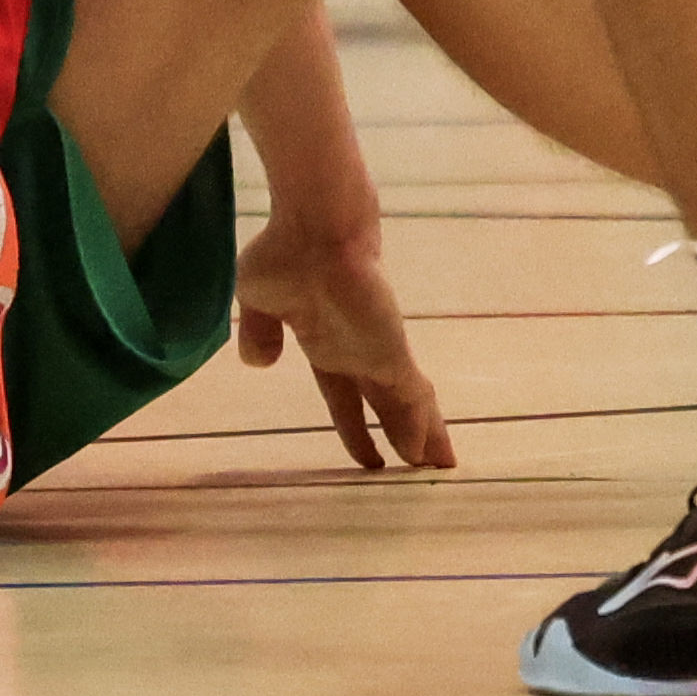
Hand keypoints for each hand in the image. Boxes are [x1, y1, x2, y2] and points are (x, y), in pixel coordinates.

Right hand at [234, 219, 456, 470]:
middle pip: (388, 406)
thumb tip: (257, 364)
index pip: (346, 398)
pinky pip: (411, 398)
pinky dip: (419, 426)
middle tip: (423, 469)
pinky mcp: (392, 349)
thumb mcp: (256, 297)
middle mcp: (357, 355)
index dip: (355, 428)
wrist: (314, 226)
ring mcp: (378, 352)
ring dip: (423, 437)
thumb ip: (259, 332)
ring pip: (408, 406)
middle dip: (404, 436)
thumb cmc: (285, 252)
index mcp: (325, 345)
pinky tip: (424, 453)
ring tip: (440, 468)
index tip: (369, 457)